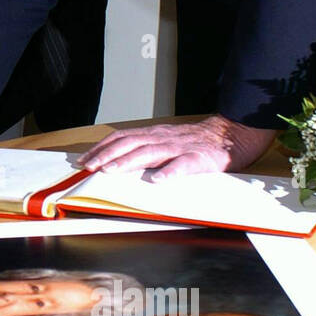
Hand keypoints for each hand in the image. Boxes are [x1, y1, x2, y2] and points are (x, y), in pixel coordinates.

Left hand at [76, 115, 278, 179]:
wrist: (230, 135)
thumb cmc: (195, 143)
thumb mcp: (166, 142)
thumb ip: (145, 149)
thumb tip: (115, 162)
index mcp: (154, 135)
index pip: (122, 138)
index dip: (102, 147)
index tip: (84, 159)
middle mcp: (163, 138)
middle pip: (130, 143)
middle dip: (107, 155)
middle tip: (89, 167)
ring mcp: (181, 147)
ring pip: (151, 152)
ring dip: (128, 162)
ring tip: (111, 171)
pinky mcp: (200, 158)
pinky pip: (184, 165)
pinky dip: (171, 172)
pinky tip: (159, 180)